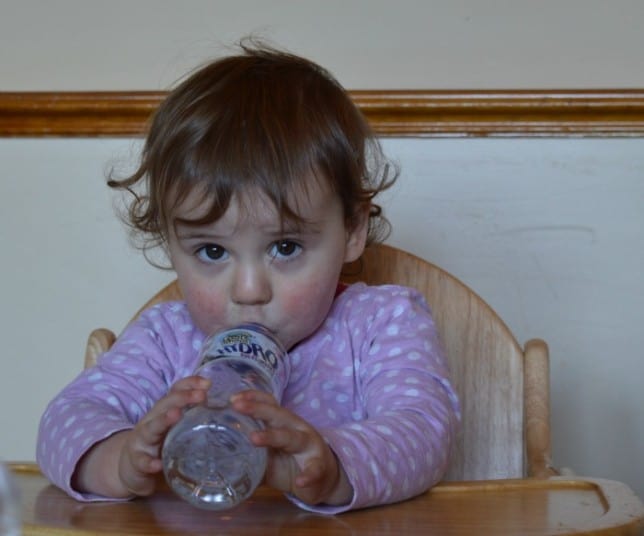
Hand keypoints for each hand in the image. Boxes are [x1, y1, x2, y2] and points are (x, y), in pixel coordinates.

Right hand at [73, 375, 210, 497]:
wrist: (131, 468)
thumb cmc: (161, 444)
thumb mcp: (177, 429)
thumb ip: (196, 420)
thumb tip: (227, 413)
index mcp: (165, 410)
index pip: (176, 391)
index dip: (190, 384)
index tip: (207, 383)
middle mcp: (153, 420)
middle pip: (165, 404)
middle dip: (183, 397)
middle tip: (201, 395)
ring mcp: (143, 440)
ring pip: (151, 427)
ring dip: (164, 420)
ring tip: (176, 414)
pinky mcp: (136, 461)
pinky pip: (142, 461)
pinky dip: (149, 462)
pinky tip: (157, 465)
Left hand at [230, 390, 352, 505]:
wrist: (323, 479)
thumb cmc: (291, 461)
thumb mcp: (269, 454)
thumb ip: (249, 452)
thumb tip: (216, 455)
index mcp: (282, 422)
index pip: (268, 403)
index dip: (252, 398)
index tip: (232, 397)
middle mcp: (296, 428)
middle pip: (277, 414)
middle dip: (257, 409)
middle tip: (237, 406)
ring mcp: (309, 446)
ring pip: (292, 437)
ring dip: (273, 436)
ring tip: (254, 438)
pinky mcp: (318, 467)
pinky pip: (313, 470)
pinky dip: (307, 475)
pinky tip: (300, 481)